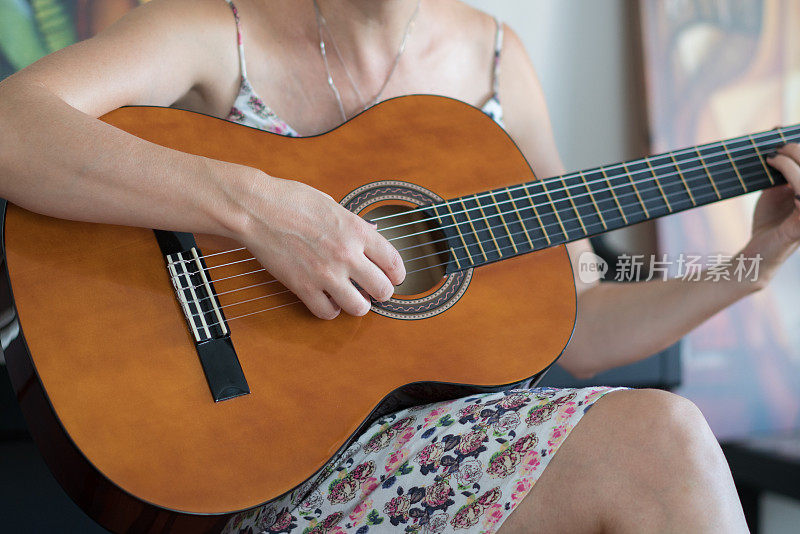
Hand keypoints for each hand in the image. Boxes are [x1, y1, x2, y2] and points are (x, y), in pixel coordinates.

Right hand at [232, 173, 404, 318]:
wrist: (257, 209)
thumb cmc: (291, 200)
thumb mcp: (332, 204)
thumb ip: (354, 223)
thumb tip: (372, 231)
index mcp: (357, 230)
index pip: (393, 261)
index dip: (398, 274)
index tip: (395, 278)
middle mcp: (347, 254)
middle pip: (382, 289)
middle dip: (382, 293)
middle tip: (376, 292)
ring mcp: (325, 273)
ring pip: (358, 307)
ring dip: (358, 305)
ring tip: (353, 299)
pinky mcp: (303, 287)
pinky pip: (327, 312)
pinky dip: (330, 310)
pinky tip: (327, 300)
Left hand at [741, 143, 799, 284]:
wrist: (757, 251)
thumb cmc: (770, 222)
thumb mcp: (777, 190)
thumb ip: (784, 171)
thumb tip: (779, 138)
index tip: (783, 133)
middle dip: (799, 151)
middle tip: (778, 147)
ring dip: (794, 164)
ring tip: (774, 158)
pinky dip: (793, 180)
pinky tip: (778, 173)